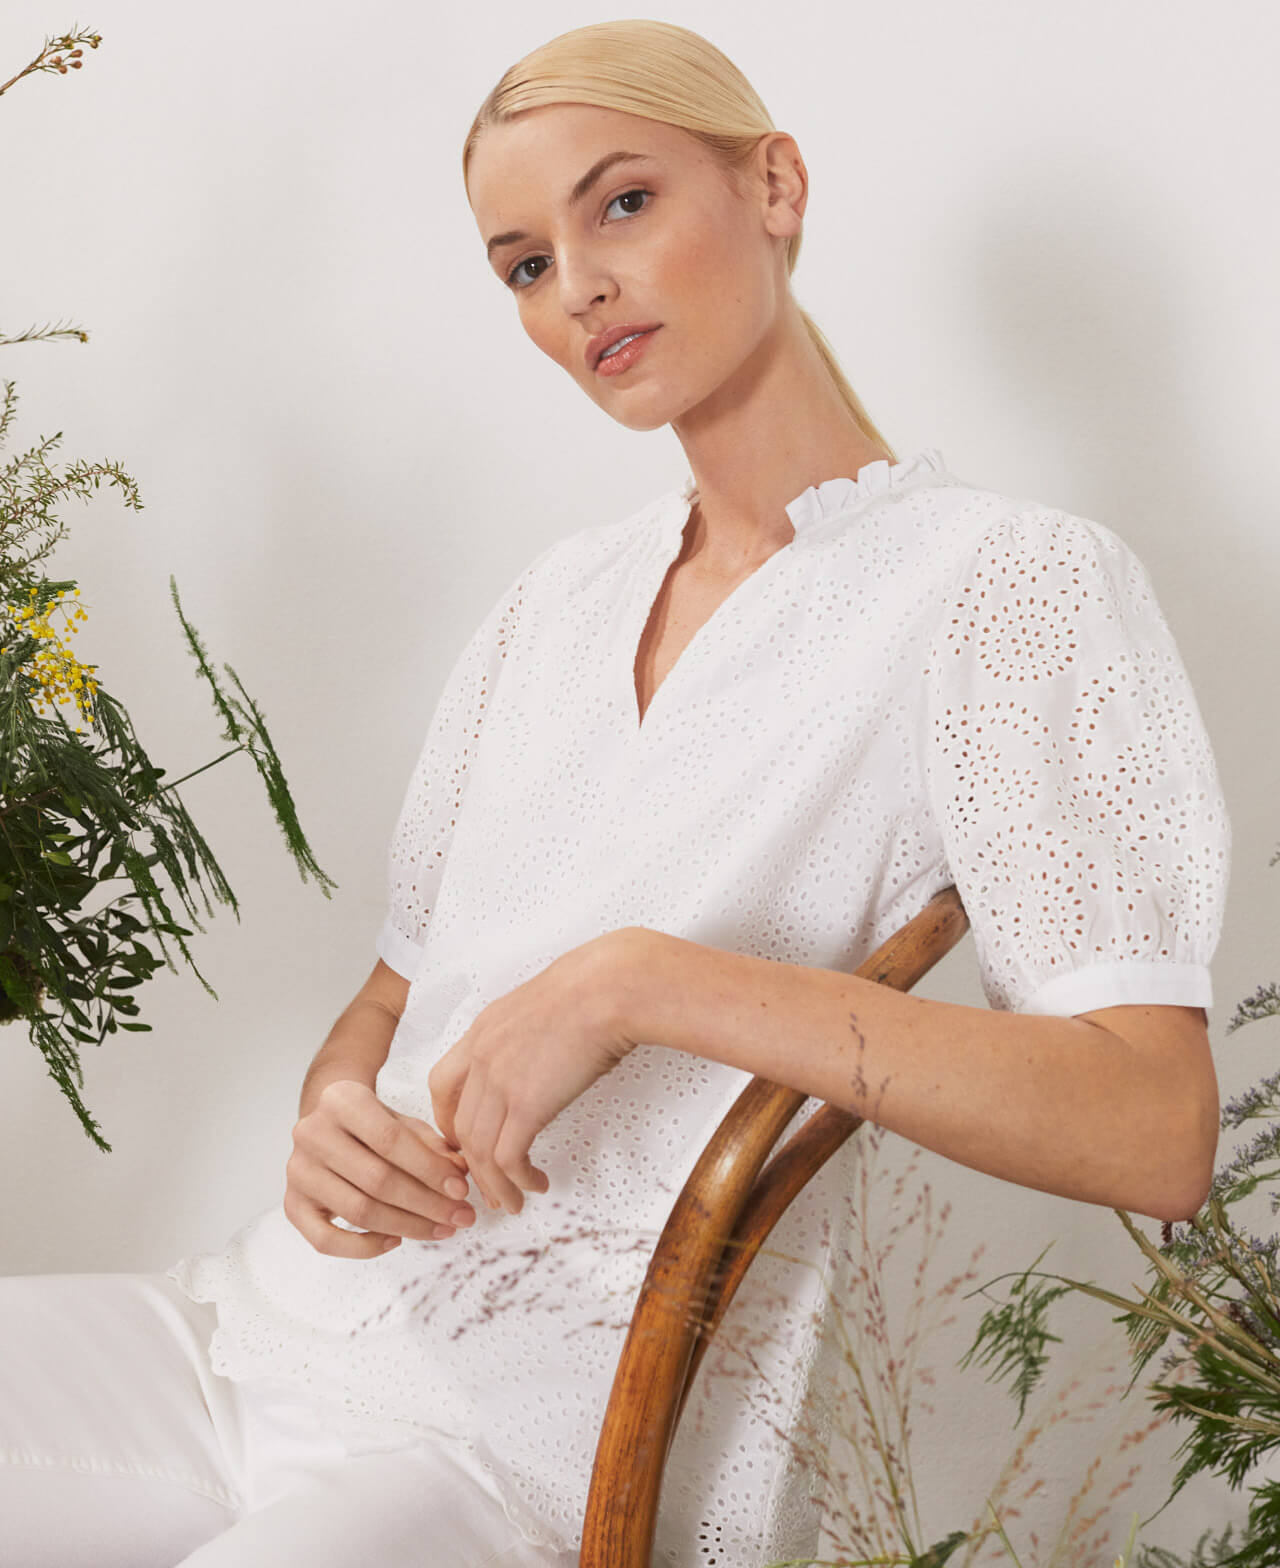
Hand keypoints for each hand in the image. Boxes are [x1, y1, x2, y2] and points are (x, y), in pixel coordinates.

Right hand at [285, 1078, 477, 1257]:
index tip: (461, 1190)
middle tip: (459, 1217)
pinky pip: (326, 1240)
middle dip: (426, 1204)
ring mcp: (298, 1171)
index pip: (391, 1140)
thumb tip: (458, 1174)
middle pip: (376, 1180)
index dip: (430, 1169)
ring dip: (406, 1226)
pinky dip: (364, 1247)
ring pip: (357, 1211)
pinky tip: (396, 1240)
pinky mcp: (292, 1204)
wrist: (328, 1122)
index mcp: (341, 1100)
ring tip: (440, 1229)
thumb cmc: (371, 1122)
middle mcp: (312, 1133)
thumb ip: (430, 1144)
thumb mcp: (402, 1119)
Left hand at [427, 931, 640, 1217]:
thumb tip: (543, 1053)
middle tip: (487, 1184)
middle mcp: (482, 1057)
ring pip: (479, 1150)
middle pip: (460, 1125)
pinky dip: (517, 1180)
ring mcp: (500, 1083)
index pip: (444, 1084)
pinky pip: (507, 1159)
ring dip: (495, 1183)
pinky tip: (535, 1185)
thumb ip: (528, 1032)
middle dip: (470, 1163)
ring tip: (512, 1200)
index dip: (449, 1119)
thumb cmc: (594, 989)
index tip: (464, 1141)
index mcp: (483, 1029)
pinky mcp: (526, 1107)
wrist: (610, 989)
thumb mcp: (542, 1004)